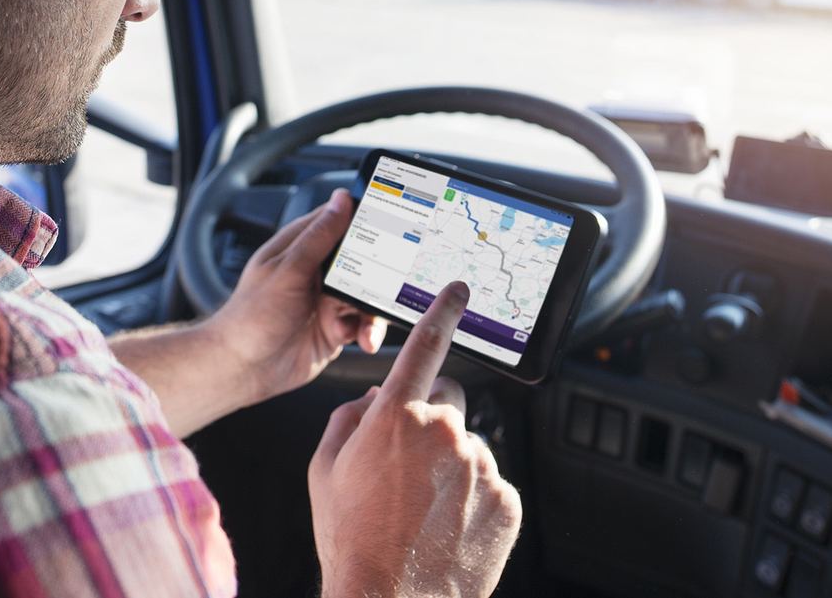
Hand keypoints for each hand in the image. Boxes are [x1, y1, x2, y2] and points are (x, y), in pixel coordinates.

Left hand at [109, 189, 384, 435]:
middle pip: (364, 262)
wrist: (243, 368)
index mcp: (302, 246)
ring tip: (366, 326)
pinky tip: (357, 339)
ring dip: (372, 311)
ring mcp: (327, 300)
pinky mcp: (335, 327)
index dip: (368, 223)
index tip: (396, 228)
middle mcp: (317, 271)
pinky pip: (363, 323)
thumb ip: (319, 236)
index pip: (341, 222)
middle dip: (379, 276)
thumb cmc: (252, 316)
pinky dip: (366, 331)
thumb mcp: (289, 270)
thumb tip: (341, 200)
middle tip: (387, 287)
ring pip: (368, 295)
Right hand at [309, 283, 522, 597]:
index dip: (442, 312)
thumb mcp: (324, 471)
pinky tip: (445, 528)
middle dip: (431, 420)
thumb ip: (349, 419)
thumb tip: (374, 401)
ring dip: (450, 467)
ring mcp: (481, 467)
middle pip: (448, 401)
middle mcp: (444, 433)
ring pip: (468, 447)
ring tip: (422, 511)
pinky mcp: (506, 500)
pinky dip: (472, 500)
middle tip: (408, 464)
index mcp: (396, 418)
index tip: (458, 291)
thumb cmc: (351, 540)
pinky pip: (490, 484)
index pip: (425, 346)